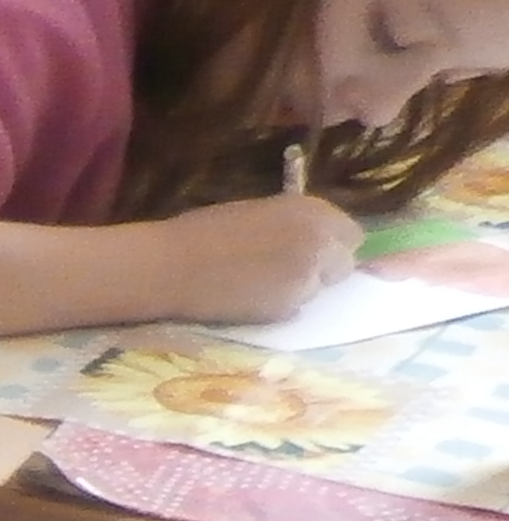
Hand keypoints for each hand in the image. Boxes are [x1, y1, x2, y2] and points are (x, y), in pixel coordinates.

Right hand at [153, 194, 358, 327]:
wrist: (171, 266)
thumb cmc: (203, 231)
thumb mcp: (261, 212)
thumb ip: (295, 224)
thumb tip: (312, 240)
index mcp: (313, 211)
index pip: (350, 235)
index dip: (331, 245)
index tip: (310, 250)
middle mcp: (320, 242)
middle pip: (344, 265)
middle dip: (323, 270)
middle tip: (288, 273)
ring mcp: (306, 278)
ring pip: (318, 290)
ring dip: (298, 289)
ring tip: (260, 285)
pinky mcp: (287, 308)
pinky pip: (294, 309)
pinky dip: (277, 307)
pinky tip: (248, 298)